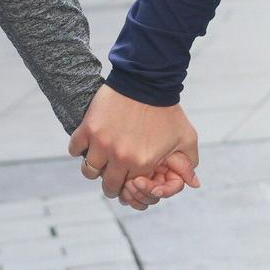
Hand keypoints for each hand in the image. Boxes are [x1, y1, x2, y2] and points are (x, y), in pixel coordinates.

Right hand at [68, 85, 200, 200]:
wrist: (147, 80)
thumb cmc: (167, 110)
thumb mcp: (186, 138)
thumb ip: (189, 163)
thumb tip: (194, 183)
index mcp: (142, 163)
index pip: (128, 189)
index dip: (127, 186)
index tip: (126, 179)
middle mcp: (120, 157)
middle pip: (107, 185)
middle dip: (110, 183)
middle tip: (111, 174)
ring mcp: (102, 143)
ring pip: (89, 171)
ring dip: (94, 167)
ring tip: (100, 157)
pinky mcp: (88, 128)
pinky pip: (75, 149)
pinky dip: (79, 148)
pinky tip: (89, 142)